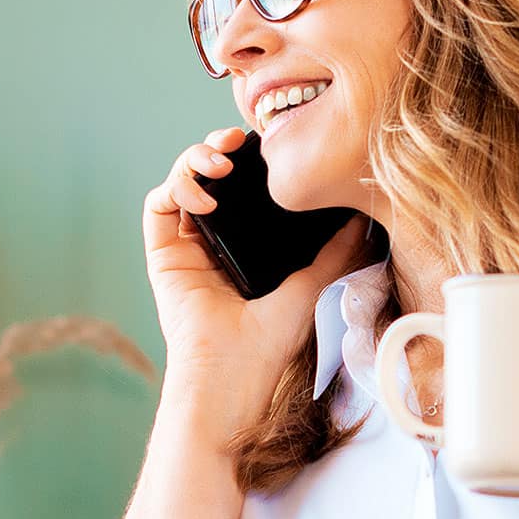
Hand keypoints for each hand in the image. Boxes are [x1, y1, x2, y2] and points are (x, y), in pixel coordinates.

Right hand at [142, 126, 369, 443]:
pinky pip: (158, 205)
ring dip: (195, 160)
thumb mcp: (309, 288)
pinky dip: (177, 187)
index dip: (250, 159)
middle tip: (238, 140)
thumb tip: (360, 220)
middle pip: (208, 174)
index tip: (269, 145)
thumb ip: (332, 255)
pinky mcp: (162, 256)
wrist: (231, 379)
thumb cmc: (267, 347)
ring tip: (219, 165)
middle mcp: (212, 241)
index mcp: (244, 246)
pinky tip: (204, 198)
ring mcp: (185, 247)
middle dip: (218, 147)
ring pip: (181, 180)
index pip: (242, 187)